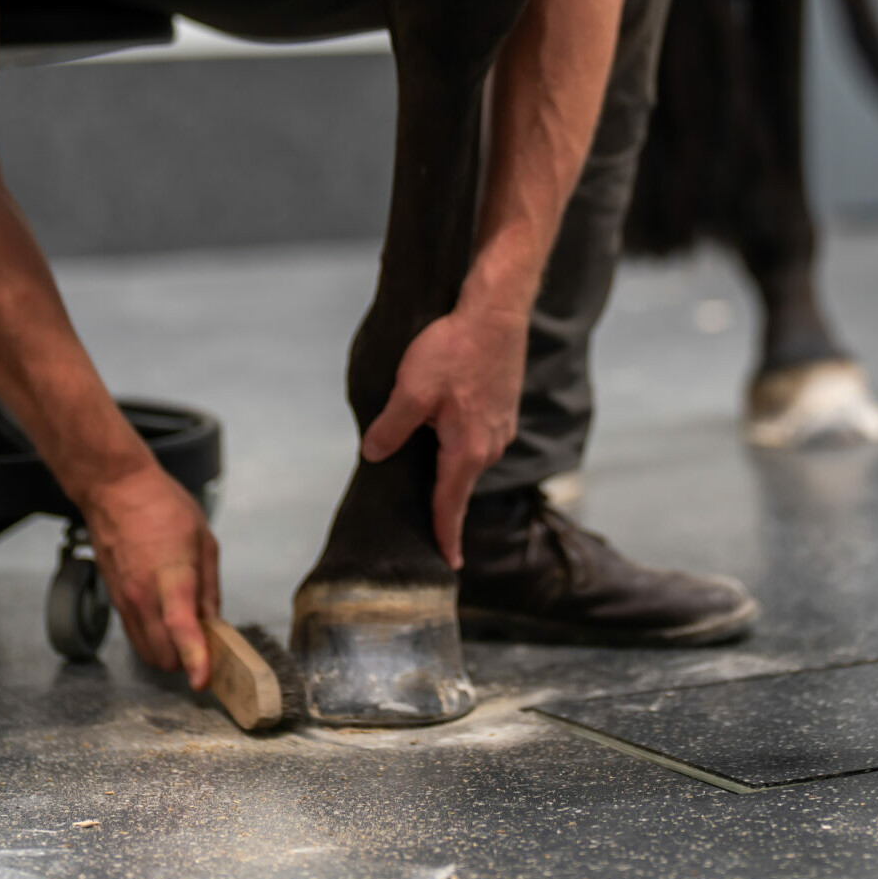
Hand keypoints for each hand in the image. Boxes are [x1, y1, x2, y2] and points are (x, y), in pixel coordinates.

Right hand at [81, 462, 219, 688]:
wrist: (115, 492)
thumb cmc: (163, 507)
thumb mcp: (203, 540)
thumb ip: (210, 587)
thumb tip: (214, 623)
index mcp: (171, 576)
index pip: (182, 627)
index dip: (194, 658)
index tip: (203, 681)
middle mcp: (143, 596)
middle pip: (164, 655)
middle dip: (189, 661)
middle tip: (211, 645)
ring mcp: (125, 602)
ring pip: (148, 653)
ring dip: (171, 655)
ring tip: (192, 632)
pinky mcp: (116, 603)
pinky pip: (137, 638)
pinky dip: (156, 642)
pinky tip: (170, 622)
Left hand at [359, 300, 527, 568]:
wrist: (496, 313)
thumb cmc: (455, 349)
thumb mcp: (411, 391)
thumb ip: (391, 428)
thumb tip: (373, 454)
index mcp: (466, 451)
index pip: (450, 506)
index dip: (445, 537)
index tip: (449, 565)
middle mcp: (490, 446)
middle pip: (459, 484)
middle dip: (442, 501)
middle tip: (424, 519)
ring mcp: (501, 428)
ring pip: (468, 458)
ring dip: (450, 465)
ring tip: (427, 463)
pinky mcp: (504, 410)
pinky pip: (478, 439)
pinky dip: (461, 443)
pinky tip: (446, 425)